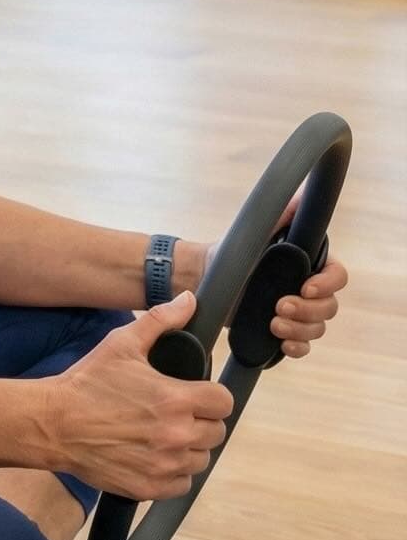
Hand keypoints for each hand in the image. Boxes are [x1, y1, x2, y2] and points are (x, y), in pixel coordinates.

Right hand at [47, 293, 234, 500]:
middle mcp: (177, 435)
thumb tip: (188, 300)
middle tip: (174, 412)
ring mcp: (165, 465)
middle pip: (217, 432)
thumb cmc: (88, 382)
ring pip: (201, 459)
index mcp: (175, 399)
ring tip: (161, 433)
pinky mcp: (152, 487)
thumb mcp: (121, 344)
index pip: (224, 402)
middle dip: (200, 420)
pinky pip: (183, 484)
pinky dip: (173, 471)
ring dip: (188, 446)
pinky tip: (153, 454)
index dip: (212, 395)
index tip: (196, 393)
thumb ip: (160, 321)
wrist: (54, 423)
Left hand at [195, 187, 347, 360]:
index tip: (306, 287)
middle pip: (329, 306)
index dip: (328, 283)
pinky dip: (296, 347)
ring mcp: (295, 312)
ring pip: (317, 327)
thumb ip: (282, 215)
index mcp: (307, 265)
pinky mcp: (281, 331)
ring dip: (300, 329)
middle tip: (279, 305)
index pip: (336, 276)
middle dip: (308, 310)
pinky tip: (283, 344)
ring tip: (273, 322)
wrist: (204, 276)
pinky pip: (303, 346)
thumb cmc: (232, 251)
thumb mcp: (256, 231)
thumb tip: (302, 192)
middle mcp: (306, 289)